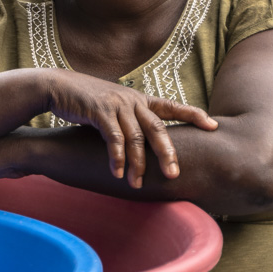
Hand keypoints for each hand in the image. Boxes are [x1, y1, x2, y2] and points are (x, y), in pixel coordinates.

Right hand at [45, 71, 217, 187]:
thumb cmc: (88, 101)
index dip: (193, 115)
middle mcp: (132, 101)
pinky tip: (116, 173)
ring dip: (137, 163)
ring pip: (136, 137)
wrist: (59, 86)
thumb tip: (144, 143)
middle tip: (174, 175)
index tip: (213, 126)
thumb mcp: (115, 107)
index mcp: (140, 99)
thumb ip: (131, 120)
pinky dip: (116, 157)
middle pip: (158, 128)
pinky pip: (113, 138)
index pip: (172, 107)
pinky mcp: (99, 111)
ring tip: (138, 184)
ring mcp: (116, 105)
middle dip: (167, 153)